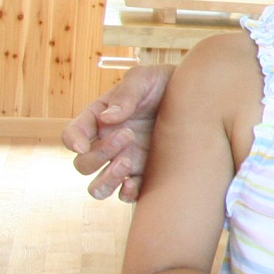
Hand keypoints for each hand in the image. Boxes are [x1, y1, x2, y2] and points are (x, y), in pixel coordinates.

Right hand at [62, 64, 173, 201]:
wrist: (200, 100)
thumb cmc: (166, 84)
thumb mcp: (146, 79)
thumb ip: (126, 94)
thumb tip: (107, 118)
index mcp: (99, 119)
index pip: (73, 134)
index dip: (73, 141)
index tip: (83, 145)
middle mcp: (107, 144)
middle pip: (84, 164)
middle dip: (100, 154)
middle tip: (128, 135)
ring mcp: (125, 161)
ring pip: (99, 186)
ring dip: (106, 180)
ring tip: (128, 162)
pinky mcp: (145, 174)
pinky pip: (126, 194)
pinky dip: (126, 194)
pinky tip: (134, 184)